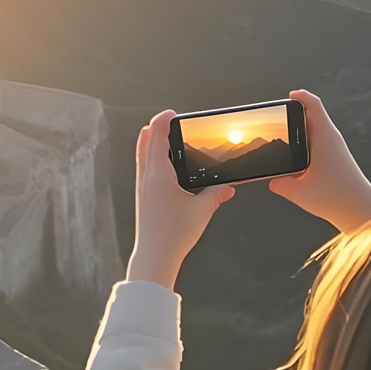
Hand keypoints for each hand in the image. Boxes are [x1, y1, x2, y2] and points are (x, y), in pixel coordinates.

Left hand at [126, 110, 233, 288]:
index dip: (164, 121)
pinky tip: (162, 165)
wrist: (155, 256)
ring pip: (141, 155)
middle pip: (145, 142)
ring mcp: (142, 187)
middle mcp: (146, 178)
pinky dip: (150, 157)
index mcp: (159, 174)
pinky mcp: (143, 197)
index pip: (157, 137)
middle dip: (156, 128)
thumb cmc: (174, 235)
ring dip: (150, 142)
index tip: (172, 113)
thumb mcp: (202, 210)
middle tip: (168, 121)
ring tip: (163, 137)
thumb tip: (229, 187)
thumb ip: (217, 194)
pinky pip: (143, 168)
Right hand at [269, 89, 370, 231]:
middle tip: (277, 122)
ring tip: (283, 142)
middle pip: (312, 117)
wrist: (362, 211)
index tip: (289, 96)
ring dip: (301, 133)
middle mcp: (332, 139)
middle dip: (295, 116)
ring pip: (316, 133)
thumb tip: (274, 180)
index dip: (301, 96)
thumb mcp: (299, 192)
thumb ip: (280, 184)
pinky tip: (296, 161)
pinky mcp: (337, 161)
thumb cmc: (335, 199)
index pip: (313, 105)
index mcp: (324, 136)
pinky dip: (306, 147)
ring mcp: (336, 150)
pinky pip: (319, 146)